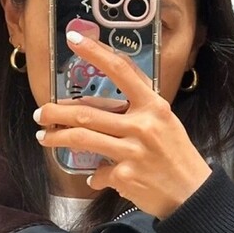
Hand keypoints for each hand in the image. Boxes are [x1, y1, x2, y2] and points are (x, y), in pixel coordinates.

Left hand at [34, 30, 211, 218]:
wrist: (193, 194)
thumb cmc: (178, 156)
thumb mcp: (166, 123)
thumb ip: (139, 110)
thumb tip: (105, 107)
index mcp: (153, 106)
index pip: (120, 70)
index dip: (94, 52)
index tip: (73, 38)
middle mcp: (142, 125)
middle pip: (86, 113)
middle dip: (56, 112)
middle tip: (41, 113)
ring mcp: (132, 152)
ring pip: (81, 139)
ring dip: (57, 139)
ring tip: (44, 138)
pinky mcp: (125, 176)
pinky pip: (98, 173)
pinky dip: (94, 176)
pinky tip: (94, 178)